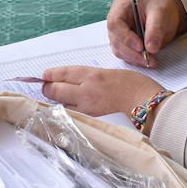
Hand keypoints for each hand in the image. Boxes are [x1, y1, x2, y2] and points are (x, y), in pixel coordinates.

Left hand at [41, 66, 163, 118]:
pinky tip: (68, 104)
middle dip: (47, 88)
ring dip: (55, 99)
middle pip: (55, 90)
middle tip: (47, 87)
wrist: (142, 99)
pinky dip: (66, 108)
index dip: (49, 75)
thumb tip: (64, 79)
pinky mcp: (91, 116)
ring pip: (60, 103)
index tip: (44, 76)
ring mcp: (87, 105)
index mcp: (90, 74)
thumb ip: (84, 75)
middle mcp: (86, 89)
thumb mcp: (103, 71)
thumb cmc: (127, 81)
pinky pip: (72, 111)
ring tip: (58, 95)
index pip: (61, 74)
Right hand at [106, 0, 186, 67]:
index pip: (115, 24)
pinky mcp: (125, 45)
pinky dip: (136, 60)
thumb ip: (155, 29)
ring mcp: (119, 34)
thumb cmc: (161, 6)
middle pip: (116, 40)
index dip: (125, 37)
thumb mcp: (161, 13)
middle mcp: (116, 22)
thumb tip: (151, 48)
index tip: (140, 46)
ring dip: (134, 59)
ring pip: (119, 50)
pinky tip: (148, 61)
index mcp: (121, 8)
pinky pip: (126, 55)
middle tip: (148, 59)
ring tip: (151, 61)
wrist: (166, 11)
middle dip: (131, 52)